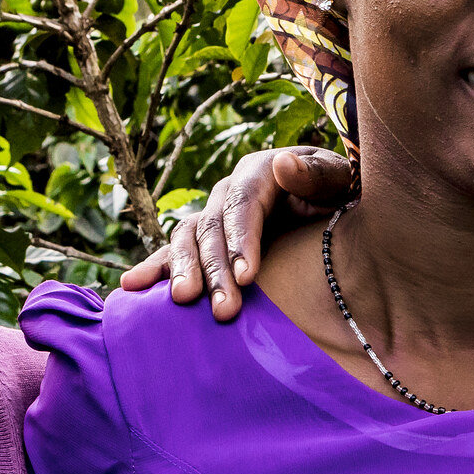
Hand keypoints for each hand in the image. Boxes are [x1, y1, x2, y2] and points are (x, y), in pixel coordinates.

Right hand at [115, 147, 356, 320]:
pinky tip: (130, 286)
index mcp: (261, 171)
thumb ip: (319, 174)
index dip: (242, 238)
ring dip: (184, 271)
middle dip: (215, 269)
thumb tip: (283, 164)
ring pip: (188, 240)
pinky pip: (174, 252)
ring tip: (184, 301)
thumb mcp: (340, 181)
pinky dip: (152, 268)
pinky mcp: (206, 241)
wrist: (336, 212)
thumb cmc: (342, 196)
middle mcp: (230, 192)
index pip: (244, 204)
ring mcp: (214, 216)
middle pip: (213, 227)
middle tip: (224, 309)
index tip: (249, 276)